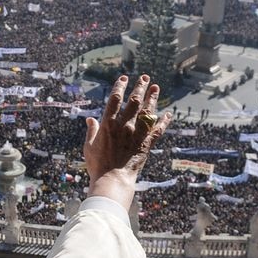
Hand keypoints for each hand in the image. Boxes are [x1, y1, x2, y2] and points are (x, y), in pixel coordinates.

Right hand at [83, 74, 170, 207]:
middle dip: (140, 87)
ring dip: (152, 98)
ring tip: (155, 87)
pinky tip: (168, 114)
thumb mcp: (89, 146)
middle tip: (145, 78)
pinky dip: (164, 121)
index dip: (120, 86)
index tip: (124, 78)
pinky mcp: (146, 144)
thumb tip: (90, 119)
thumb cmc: (98, 165)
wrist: (113, 179)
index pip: (115, 99)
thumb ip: (91, 131)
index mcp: (108, 124)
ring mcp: (137, 134)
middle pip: (134, 101)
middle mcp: (124, 125)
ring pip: (147, 112)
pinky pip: (158, 130)